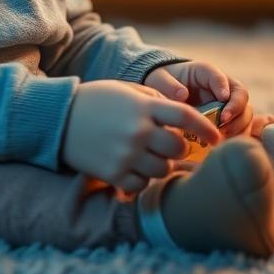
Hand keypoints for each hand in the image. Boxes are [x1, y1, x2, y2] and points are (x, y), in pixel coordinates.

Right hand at [60, 80, 220, 194]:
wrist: (58, 118)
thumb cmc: (96, 100)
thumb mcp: (126, 89)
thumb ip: (155, 101)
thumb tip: (183, 117)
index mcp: (144, 106)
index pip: (187, 118)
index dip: (206, 128)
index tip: (216, 137)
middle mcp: (138, 131)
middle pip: (178, 148)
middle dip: (177, 148)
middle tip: (169, 145)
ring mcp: (126, 155)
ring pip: (162, 169)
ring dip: (160, 164)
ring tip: (147, 155)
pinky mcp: (113, 173)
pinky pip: (141, 184)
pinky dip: (141, 178)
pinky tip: (132, 166)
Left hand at [144, 60, 252, 138]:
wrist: (162, 92)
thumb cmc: (162, 82)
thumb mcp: (160, 79)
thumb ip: (168, 85)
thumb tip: (182, 95)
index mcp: (205, 72)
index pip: (219, 76)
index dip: (223, 87)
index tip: (222, 99)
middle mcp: (221, 87)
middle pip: (240, 95)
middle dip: (236, 110)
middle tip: (223, 124)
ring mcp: (225, 104)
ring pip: (244, 113)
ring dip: (238, 126)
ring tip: (222, 137)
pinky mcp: (226, 121)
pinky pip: (239, 129)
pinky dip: (236, 137)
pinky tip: (223, 145)